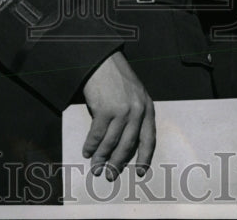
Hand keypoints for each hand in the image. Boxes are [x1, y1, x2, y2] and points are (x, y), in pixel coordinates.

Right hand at [81, 52, 155, 178]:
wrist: (102, 61)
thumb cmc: (117, 78)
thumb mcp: (135, 95)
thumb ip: (135, 115)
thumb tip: (125, 145)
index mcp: (147, 108)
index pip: (149, 139)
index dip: (144, 157)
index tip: (141, 172)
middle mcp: (137, 111)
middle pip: (128, 145)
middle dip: (118, 163)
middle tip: (110, 175)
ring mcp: (121, 110)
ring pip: (111, 143)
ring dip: (102, 158)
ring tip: (96, 168)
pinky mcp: (104, 110)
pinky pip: (97, 135)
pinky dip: (91, 146)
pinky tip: (87, 152)